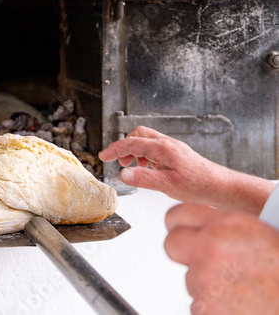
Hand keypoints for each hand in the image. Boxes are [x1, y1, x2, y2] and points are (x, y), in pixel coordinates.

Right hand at [98, 126, 274, 214]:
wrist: (219, 186)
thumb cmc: (197, 185)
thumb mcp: (166, 185)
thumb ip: (143, 178)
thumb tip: (123, 174)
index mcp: (162, 148)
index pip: (131, 143)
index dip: (115, 149)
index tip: (103, 156)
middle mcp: (167, 144)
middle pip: (139, 135)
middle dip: (125, 146)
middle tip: (119, 161)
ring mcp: (173, 148)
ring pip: (147, 141)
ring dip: (135, 151)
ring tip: (133, 167)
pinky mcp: (177, 154)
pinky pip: (155, 149)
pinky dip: (146, 156)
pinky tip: (148, 170)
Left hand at [165, 203, 278, 314]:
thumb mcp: (262, 236)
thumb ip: (228, 229)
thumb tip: (209, 230)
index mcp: (229, 225)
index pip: (180, 214)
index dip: (178, 223)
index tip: (178, 228)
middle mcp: (211, 249)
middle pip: (172, 243)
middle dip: (182, 251)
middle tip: (201, 260)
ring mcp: (204, 280)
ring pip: (190, 278)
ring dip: (207, 284)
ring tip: (240, 289)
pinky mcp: (203, 309)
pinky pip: (199, 304)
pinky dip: (214, 307)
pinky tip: (239, 305)